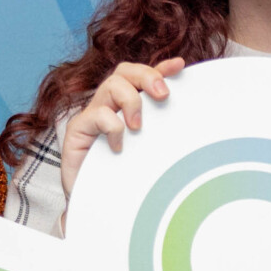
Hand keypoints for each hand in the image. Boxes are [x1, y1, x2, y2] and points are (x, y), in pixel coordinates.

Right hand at [62, 59, 184, 200]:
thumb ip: (164, 134)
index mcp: (128, 106)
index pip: (143, 77)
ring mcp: (93, 116)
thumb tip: (194, 125)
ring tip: (138, 127)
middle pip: (125, 72)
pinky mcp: (77, 130)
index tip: (181, 66)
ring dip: (131, 101)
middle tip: (163, 95)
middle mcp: (110, 105)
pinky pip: (97, 114)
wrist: (95, 205)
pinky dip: (113, 127)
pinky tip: (119, 147)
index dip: (161, 68)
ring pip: (111, 86)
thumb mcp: (151, 152)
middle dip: (147, 76)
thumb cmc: (124, 177)